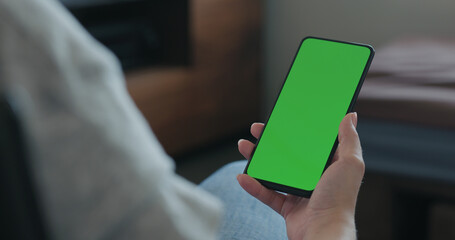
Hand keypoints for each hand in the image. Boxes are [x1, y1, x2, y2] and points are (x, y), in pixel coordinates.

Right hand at [237, 113, 363, 239]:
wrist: (324, 231)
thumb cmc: (340, 199)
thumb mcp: (350, 163)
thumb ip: (349, 140)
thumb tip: (350, 116)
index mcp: (328, 165)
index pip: (310, 142)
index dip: (295, 129)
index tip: (282, 118)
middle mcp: (314, 177)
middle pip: (288, 155)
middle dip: (270, 141)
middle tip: (258, 130)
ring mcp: (300, 193)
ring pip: (274, 172)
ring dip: (257, 160)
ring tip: (244, 146)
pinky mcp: (288, 208)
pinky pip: (267, 194)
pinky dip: (254, 186)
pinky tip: (243, 176)